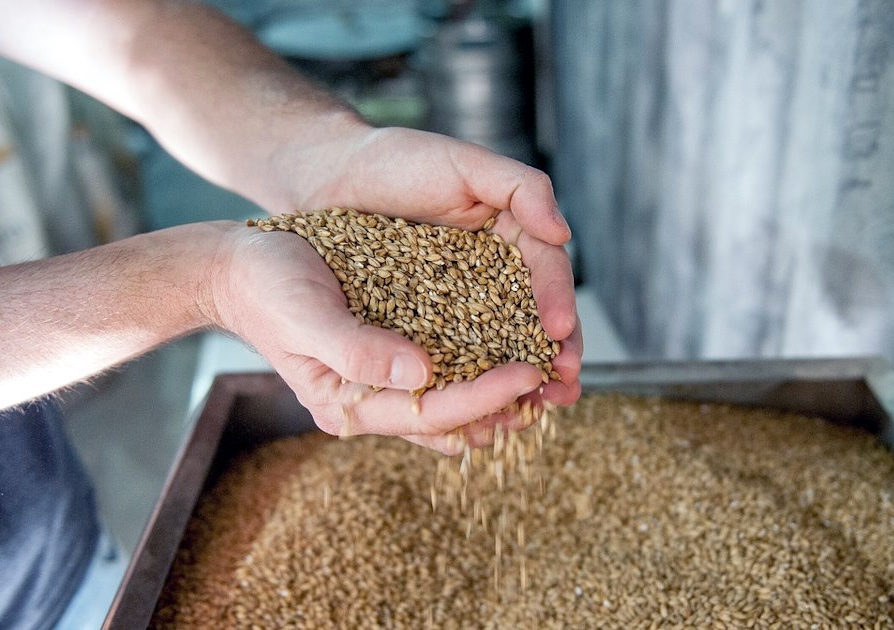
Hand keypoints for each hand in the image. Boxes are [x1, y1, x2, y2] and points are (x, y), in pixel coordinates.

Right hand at [211, 224, 575, 452]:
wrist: (241, 265)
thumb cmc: (267, 286)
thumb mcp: (305, 313)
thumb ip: (357, 349)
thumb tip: (421, 373)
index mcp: (348, 404)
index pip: (429, 412)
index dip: (482, 396)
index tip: (528, 375)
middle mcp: (371, 401)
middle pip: (452, 417)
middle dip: (507, 405)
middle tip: (561, 387)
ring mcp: (383, 380)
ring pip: (456, 398)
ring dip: (504, 391)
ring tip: (554, 376)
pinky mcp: (394, 354)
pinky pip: (448, 370)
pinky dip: (484, 363)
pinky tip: (519, 347)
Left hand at [274, 125, 582, 414]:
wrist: (329, 176)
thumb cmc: (397, 160)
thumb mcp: (463, 162)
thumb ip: (520, 187)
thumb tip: (563, 233)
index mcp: (513, 234)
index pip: (547, 272)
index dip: (558, 302)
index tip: (559, 332)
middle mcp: (494, 273)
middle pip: (534, 319)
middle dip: (554, 355)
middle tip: (565, 386)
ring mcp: (461, 301)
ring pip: (500, 346)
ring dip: (521, 382)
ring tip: (535, 411)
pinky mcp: (425, 324)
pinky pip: (455, 357)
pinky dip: (472, 385)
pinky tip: (483, 415)